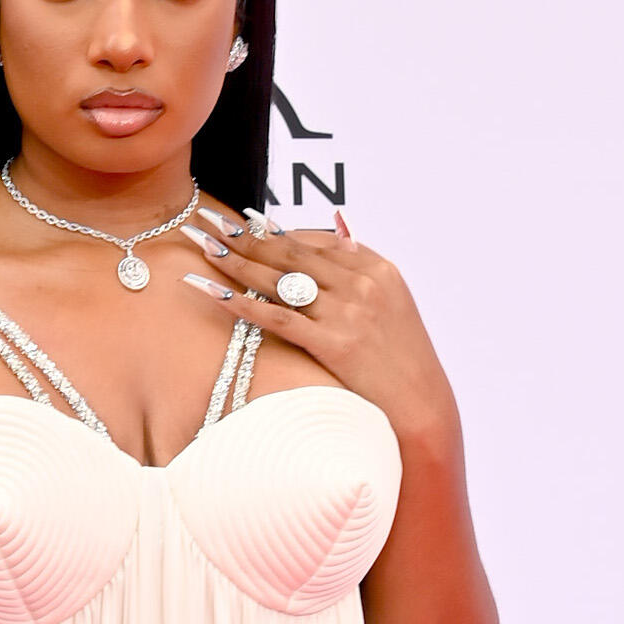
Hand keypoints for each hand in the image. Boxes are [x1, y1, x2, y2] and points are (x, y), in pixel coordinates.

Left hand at [179, 208, 461, 447]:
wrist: (421, 402)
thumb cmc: (403, 354)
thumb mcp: (394, 299)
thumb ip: (363, 263)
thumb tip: (339, 227)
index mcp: (377, 268)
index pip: (316, 241)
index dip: (275, 231)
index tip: (244, 221)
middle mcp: (362, 284)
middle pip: (290, 254)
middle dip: (245, 235)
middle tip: (207, 221)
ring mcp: (347, 313)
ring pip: (278, 280)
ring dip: (234, 260)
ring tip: (201, 246)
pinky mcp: (334, 343)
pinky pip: (278, 318)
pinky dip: (242, 302)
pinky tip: (213, 291)